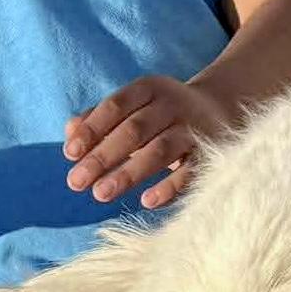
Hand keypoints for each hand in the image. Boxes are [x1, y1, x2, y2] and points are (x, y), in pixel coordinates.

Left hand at [64, 73, 229, 211]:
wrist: (221, 108)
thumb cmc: (161, 114)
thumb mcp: (134, 107)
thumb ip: (100, 119)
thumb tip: (69, 132)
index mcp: (149, 90)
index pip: (116, 106)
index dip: (92, 129)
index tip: (70, 154)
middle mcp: (172, 105)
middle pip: (134, 130)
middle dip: (103, 156)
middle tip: (76, 182)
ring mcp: (193, 129)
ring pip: (159, 150)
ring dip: (129, 173)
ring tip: (100, 194)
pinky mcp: (210, 153)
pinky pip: (189, 171)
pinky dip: (169, 186)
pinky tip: (147, 201)